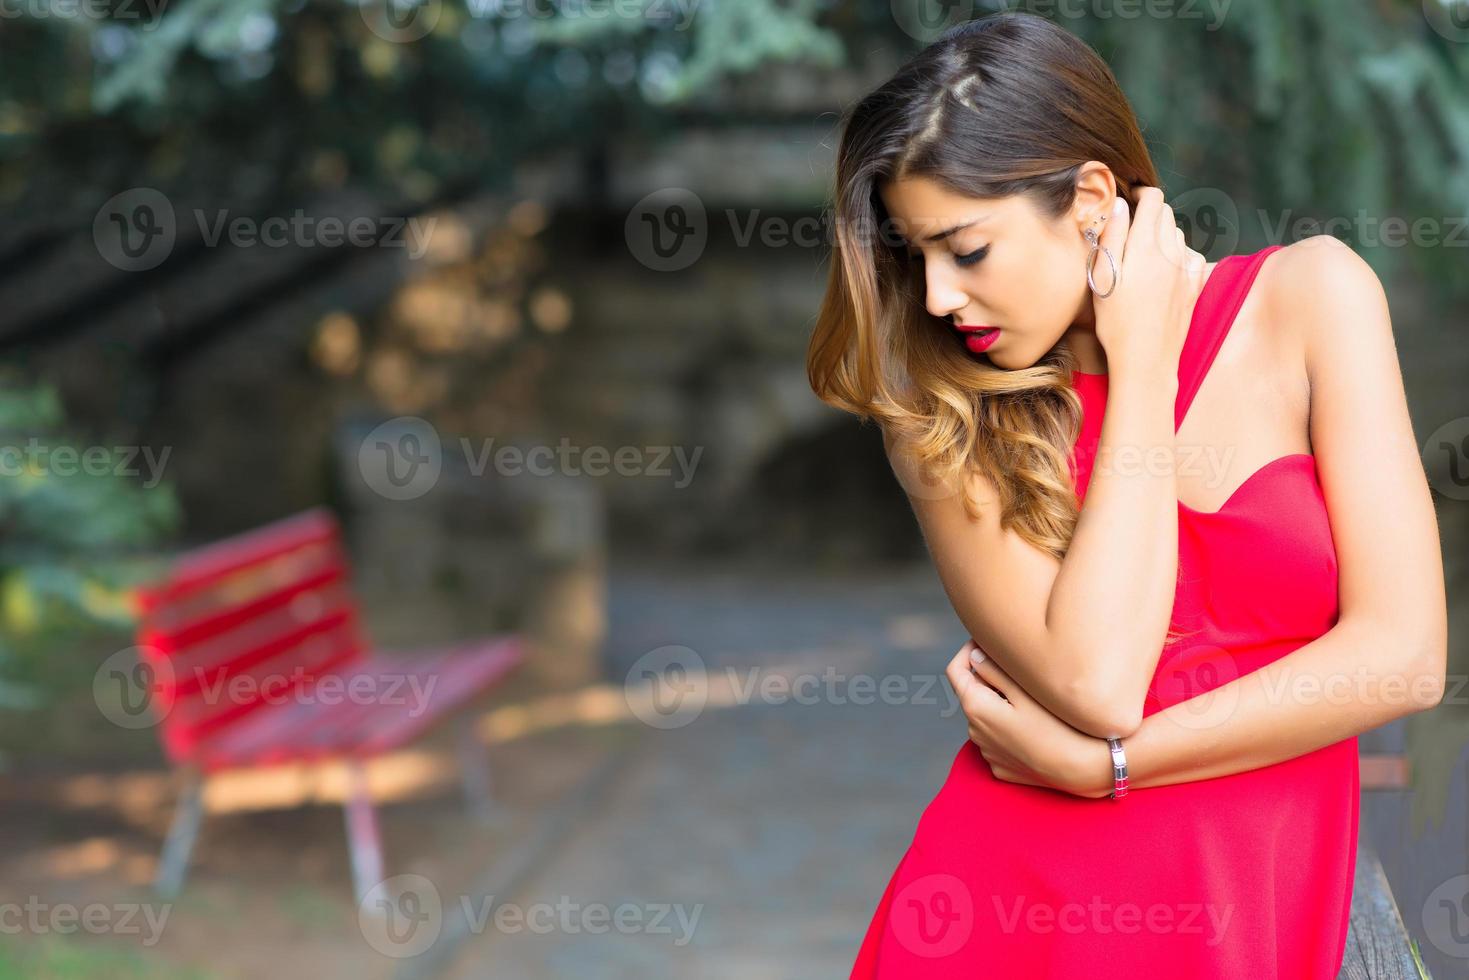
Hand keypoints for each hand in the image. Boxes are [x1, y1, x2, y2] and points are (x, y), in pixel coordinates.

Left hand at [943, 638, 1114, 798]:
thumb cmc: (1059, 726)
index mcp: (976, 708)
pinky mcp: (1001, 767)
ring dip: (1000, 705)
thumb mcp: (1025, 691)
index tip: (987, 643)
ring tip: (1033, 701)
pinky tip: (1036, 727)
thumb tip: (974, 655)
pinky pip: (999, 740)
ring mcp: (988, 753)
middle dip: (990, 680)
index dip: (968, 651)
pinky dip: (1009, 728)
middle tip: (1021, 673)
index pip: (955, 671)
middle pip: (974, 694)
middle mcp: (974, 733)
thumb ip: (994, 670)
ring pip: (987, 717)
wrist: (1085, 770)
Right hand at [1090, 187, 1208, 379]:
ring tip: (1142, 252)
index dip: (1141, 193)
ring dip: (1162, 234)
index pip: (1153, 200)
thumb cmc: (1116, 322)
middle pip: (1167, 214)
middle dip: (1150, 213)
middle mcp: (1171, 253)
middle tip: (1130, 228)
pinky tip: (1163, 270)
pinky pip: (1190, 255)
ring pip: (1178, 234)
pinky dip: (1178, 254)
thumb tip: (1120, 206)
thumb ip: (1112, 237)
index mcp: (1146, 247)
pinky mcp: (1194, 286)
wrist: (1146, 359)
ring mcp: (1187, 269)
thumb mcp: (1102, 278)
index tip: (1129, 198)